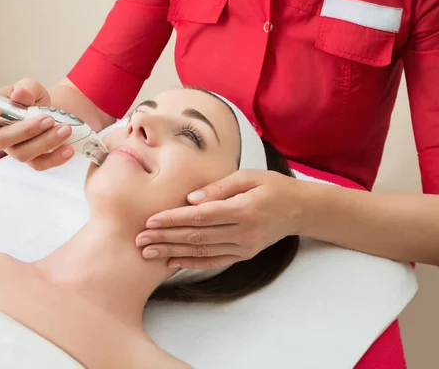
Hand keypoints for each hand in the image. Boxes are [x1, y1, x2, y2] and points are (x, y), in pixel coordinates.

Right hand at [0, 78, 73, 170]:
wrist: (53, 112)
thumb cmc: (33, 100)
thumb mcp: (31, 88)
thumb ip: (26, 88)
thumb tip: (19, 95)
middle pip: (1, 141)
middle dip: (26, 130)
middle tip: (49, 118)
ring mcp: (14, 150)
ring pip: (23, 154)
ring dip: (46, 142)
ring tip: (65, 129)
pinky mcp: (32, 160)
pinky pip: (40, 165)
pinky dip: (56, 158)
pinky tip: (69, 148)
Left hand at [135, 170, 307, 268]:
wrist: (299, 209)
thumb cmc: (272, 186)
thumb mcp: (248, 176)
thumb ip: (219, 187)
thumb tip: (190, 199)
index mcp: (243, 209)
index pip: (201, 216)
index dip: (173, 219)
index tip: (150, 221)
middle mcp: (243, 232)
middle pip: (196, 236)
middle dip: (165, 238)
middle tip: (139, 240)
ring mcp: (243, 247)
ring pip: (201, 252)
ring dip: (172, 252)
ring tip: (147, 252)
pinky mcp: (243, 255)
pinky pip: (214, 261)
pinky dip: (191, 263)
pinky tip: (171, 261)